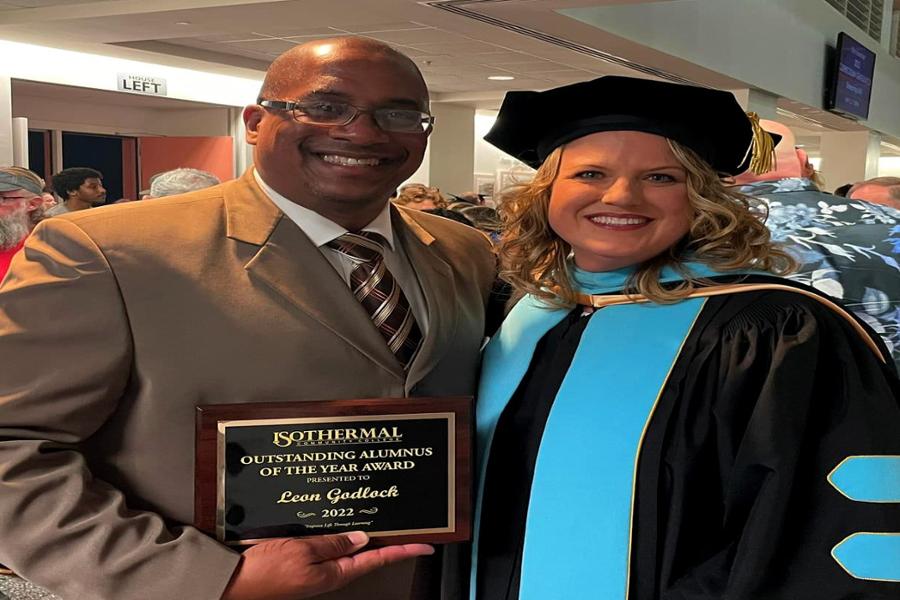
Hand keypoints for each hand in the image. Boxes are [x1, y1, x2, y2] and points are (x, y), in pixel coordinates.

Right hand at [220, 531, 433, 599]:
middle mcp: (327, 573)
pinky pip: (326, 546)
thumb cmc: (262, 573)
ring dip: (362, 534)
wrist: (228, 583)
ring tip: (379, 518)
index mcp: (333, 574)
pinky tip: (339, 522)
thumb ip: (332, 543)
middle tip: (406, 525)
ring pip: (346, 548)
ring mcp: (313, 569)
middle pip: (365, 554)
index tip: (425, 545)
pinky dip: (337, 533)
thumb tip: (362, 538)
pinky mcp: (298, 563)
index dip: (402, 550)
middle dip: (386, 539)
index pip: (377, 559)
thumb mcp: (302, 552)